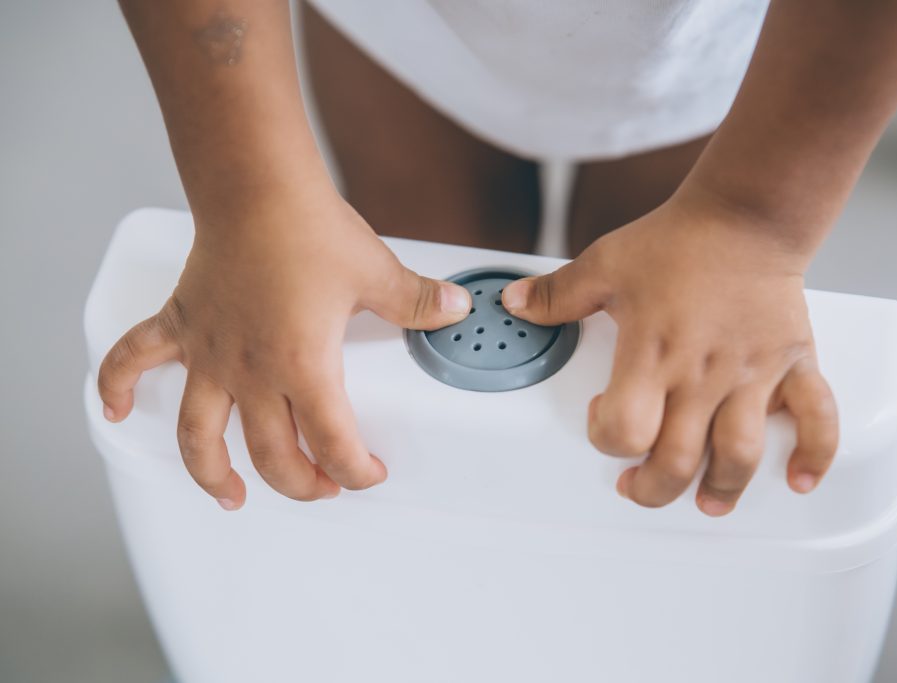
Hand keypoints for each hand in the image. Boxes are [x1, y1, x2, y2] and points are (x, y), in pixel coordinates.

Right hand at [98, 189, 471, 509]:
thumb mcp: (377, 272)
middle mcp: (250, 371)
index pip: (332, 442)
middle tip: (320, 487)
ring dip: (211, 472)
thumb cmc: (308, 227)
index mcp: (302, 366)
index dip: (355, 470)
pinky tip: (115, 414)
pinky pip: (133, 362)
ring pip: (198, 434)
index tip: (369, 474)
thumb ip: (419, 301)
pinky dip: (117, 389)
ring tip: (230, 495)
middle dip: (300, 483)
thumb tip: (458, 310)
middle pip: (271, 455)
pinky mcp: (182, 326)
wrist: (256, 186)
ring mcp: (209, 354)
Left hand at [501, 189, 838, 514]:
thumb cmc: (679, 242)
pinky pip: (817, 418)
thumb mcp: (604, 264)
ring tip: (708, 500)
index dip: (607, 440)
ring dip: (724, 488)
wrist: (746, 216)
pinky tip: (799, 479)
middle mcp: (702, 373)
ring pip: (741, 454)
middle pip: (678, 461)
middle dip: (654, 489)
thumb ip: (557, 295)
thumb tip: (514, 304)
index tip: (604, 423)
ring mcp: (751, 373)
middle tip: (642, 486)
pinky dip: (815, 455)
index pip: (625, 430)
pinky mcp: (792, 363)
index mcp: (653, 352)